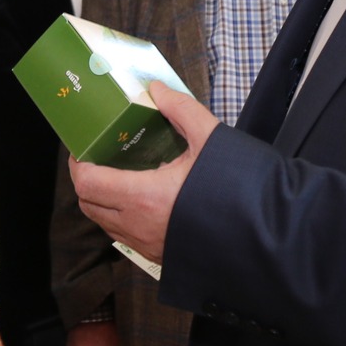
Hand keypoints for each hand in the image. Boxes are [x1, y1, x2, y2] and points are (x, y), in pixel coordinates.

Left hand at [69, 80, 220, 263]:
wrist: (267, 234)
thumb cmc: (238, 189)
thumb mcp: (210, 138)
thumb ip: (180, 110)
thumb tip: (157, 90)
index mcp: (144, 197)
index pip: (87, 183)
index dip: (78, 164)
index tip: (83, 148)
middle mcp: (138, 226)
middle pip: (88, 204)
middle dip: (86, 181)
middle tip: (97, 159)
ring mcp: (148, 245)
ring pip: (104, 223)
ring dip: (102, 200)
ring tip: (119, 176)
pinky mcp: (160, 256)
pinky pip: (125, 237)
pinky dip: (120, 217)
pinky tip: (142, 199)